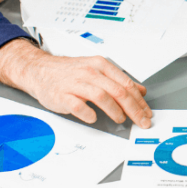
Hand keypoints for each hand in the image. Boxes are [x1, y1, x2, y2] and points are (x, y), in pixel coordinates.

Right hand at [0, 39, 152, 126]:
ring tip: (120, 119)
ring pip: (102, 96)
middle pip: (118, 91)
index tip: (146, 113)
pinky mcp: (63, 95)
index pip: (126, 84)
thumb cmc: (69, 72)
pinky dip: (88, 113)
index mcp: (101, 65)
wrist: (40, 70)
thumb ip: (119, 80)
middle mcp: (90, 73)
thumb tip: (140, 91)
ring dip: (115, 111)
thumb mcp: (97, 70)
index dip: (139, 101)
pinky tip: (93, 118)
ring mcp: (76, 83)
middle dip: (134, 109)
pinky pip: (78, 105)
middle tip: (141, 121)